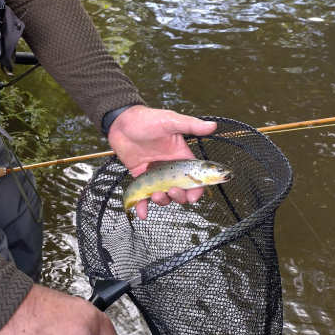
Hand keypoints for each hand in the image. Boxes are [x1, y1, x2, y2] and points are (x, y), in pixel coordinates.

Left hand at [107, 105, 217, 219]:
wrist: (121, 123)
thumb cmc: (147, 119)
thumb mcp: (170, 121)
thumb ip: (190, 125)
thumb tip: (213, 125)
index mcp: (182, 157)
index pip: (195, 177)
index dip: (197, 189)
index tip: (193, 196)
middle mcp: (171, 168)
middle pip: (181, 190)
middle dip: (179, 196)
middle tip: (171, 191)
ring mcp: (156, 175)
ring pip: (164, 196)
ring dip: (163, 201)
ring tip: (155, 195)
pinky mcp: (141, 178)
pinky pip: (144, 196)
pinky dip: (143, 207)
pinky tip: (142, 214)